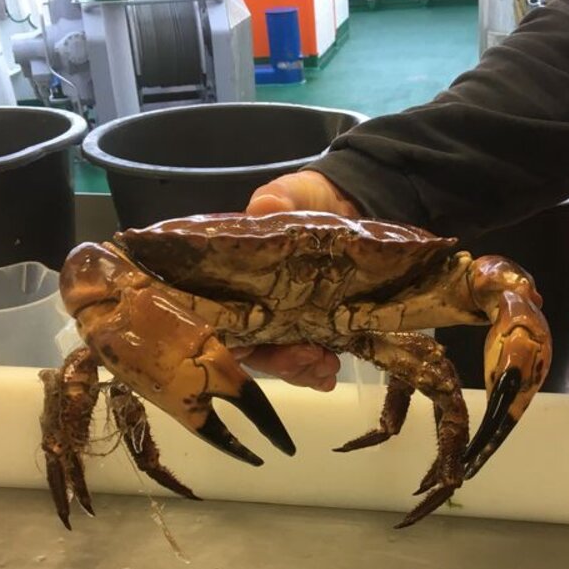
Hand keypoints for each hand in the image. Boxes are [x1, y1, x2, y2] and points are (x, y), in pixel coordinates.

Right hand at [238, 171, 358, 391]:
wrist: (348, 205)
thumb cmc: (306, 198)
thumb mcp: (292, 192)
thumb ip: (279, 199)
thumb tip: (264, 206)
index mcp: (236, 274)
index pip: (220, 314)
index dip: (228, 339)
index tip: (248, 349)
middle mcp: (254, 302)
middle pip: (252, 345)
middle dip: (277, 360)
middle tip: (307, 357)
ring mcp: (282, 318)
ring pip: (279, 356)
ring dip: (300, 369)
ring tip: (325, 367)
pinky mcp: (311, 326)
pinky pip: (307, 358)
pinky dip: (316, 371)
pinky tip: (329, 375)